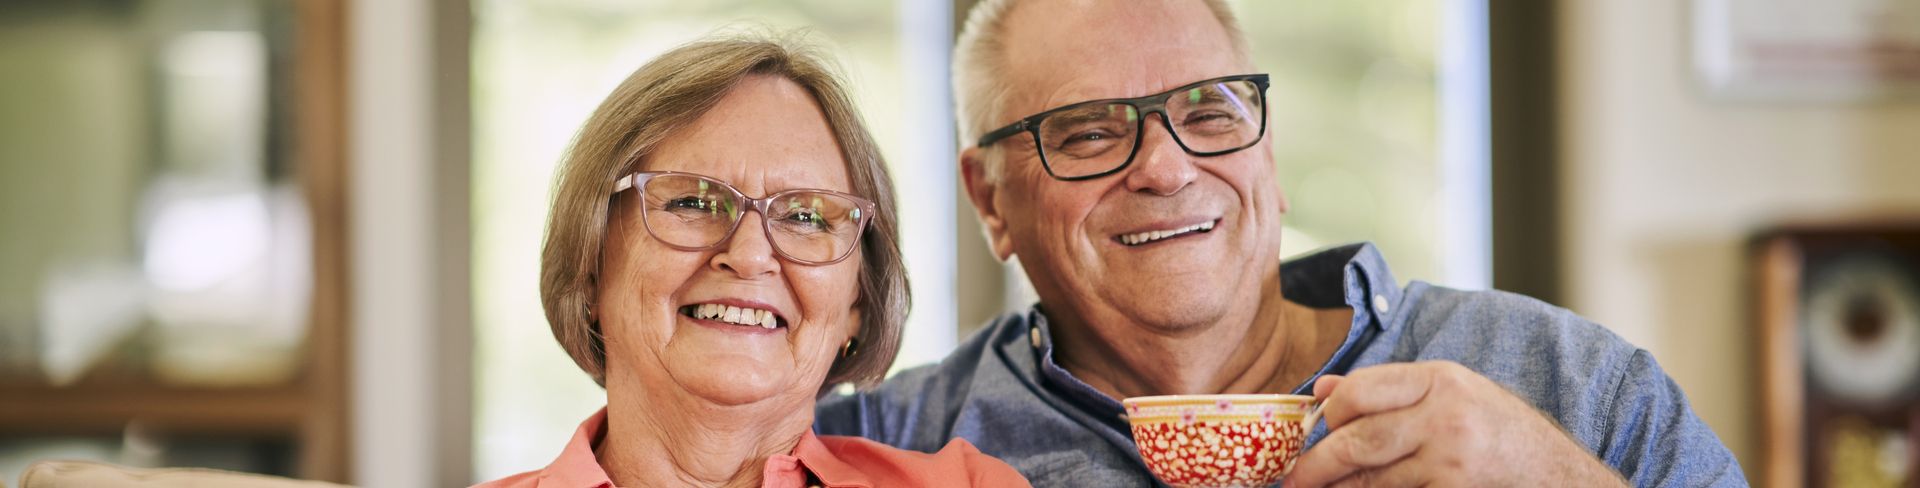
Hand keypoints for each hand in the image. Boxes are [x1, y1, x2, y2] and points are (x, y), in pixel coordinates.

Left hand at [1283, 361, 1627, 487]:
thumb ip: (1389, 391)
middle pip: (1358, 440)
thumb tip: (1323, 391)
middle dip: (1318, 463)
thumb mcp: (1455, 395)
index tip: (1315, 431)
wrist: (1561, 479)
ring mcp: (1452, 462)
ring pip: (1372, 480)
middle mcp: (1445, 418)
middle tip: (1293, 480)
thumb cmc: (1502, 433)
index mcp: (1441, 380)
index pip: (1361, 390)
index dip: (1329, 414)